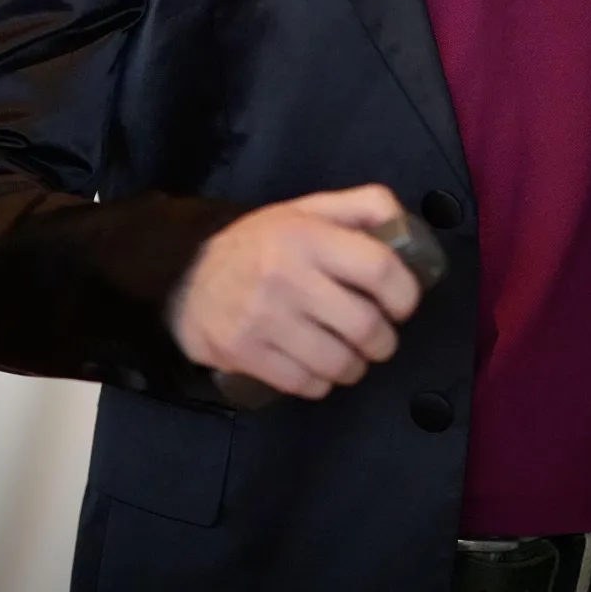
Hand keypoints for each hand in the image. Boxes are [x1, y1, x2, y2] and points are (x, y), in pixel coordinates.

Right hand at [165, 183, 422, 399]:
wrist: (185, 275)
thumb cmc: (260, 243)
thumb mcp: (306, 210)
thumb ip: (359, 207)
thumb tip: (405, 224)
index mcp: (308, 235)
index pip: (378, 268)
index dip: (405, 293)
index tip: (402, 304)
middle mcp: (287, 276)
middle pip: (365, 325)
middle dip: (384, 341)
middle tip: (379, 338)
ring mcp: (264, 318)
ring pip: (338, 363)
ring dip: (355, 367)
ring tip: (351, 356)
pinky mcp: (245, 353)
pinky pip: (305, 384)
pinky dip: (321, 383)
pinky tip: (316, 367)